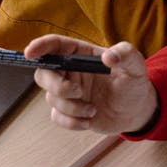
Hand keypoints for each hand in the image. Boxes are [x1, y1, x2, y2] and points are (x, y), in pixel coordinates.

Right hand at [26, 34, 157, 133]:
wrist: (136, 111)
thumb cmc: (134, 83)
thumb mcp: (136, 66)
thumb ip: (126, 55)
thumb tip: (108, 57)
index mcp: (82, 54)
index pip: (55, 45)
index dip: (40, 46)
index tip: (29, 53)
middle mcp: (71, 71)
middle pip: (44, 73)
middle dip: (56, 86)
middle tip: (78, 92)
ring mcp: (68, 92)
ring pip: (51, 98)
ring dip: (71, 107)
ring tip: (93, 109)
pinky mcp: (69, 111)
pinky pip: (57, 116)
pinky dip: (72, 122)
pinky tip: (89, 120)